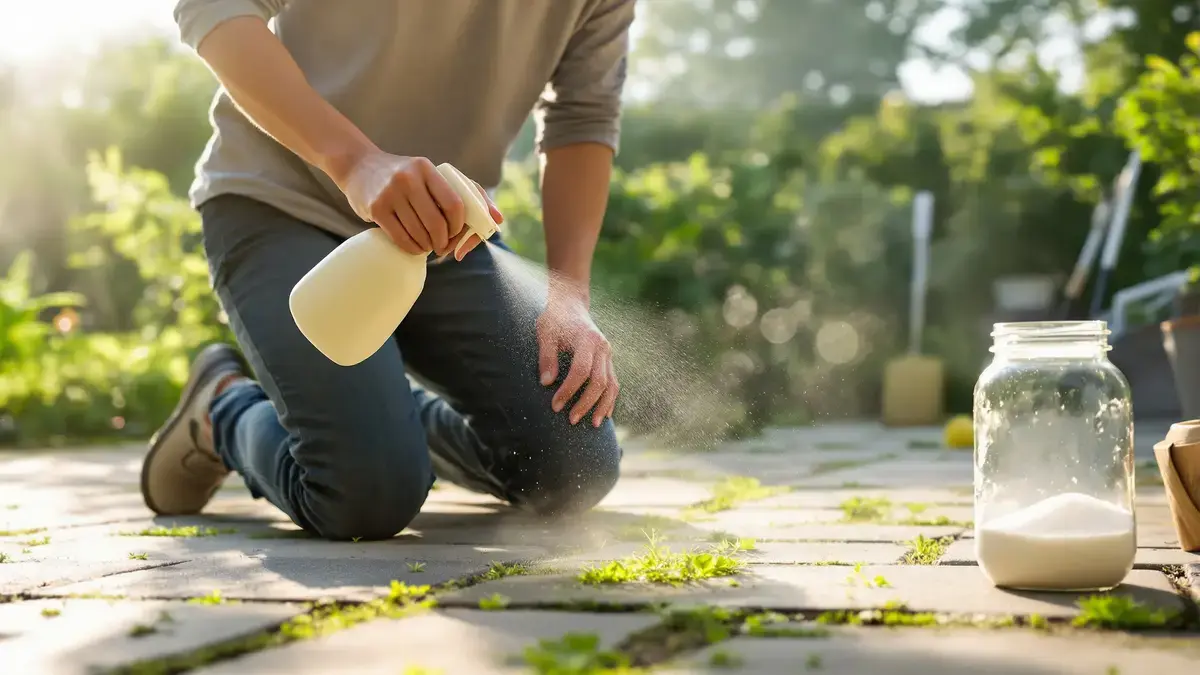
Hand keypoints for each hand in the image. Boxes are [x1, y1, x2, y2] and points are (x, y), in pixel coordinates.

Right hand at [339, 151, 502, 259]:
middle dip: (445, 242)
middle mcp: (408, 179)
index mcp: (427, 168)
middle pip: (437, 223)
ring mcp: (389, 194)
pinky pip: (402, 238)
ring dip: (429, 246)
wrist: (359, 167)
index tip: (457, 233)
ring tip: (429, 246)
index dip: (460, 226)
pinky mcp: (375, 209)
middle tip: (444, 247)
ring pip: (420, 233)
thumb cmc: (406, 175)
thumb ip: (468, 192)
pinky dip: (413, 248)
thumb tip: (498, 218)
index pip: (454, 204)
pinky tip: (416, 246)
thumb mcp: (433, 174)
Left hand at [536, 290, 618, 426]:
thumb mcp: (545, 332)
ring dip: (603, 406)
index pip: (581, 371)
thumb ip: (547, 356)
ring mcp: (608, 354)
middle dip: (586, 403)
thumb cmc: (555, 319)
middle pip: (599, 381)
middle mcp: (602, 347)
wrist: (571, 304)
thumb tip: (546, 383)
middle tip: (571, 420)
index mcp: (587, 339)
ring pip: (612, 385)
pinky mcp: (608, 360)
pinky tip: (604, 414)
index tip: (555, 406)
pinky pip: (613, 382)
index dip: (568, 390)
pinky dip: (610, 399)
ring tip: (593, 425)